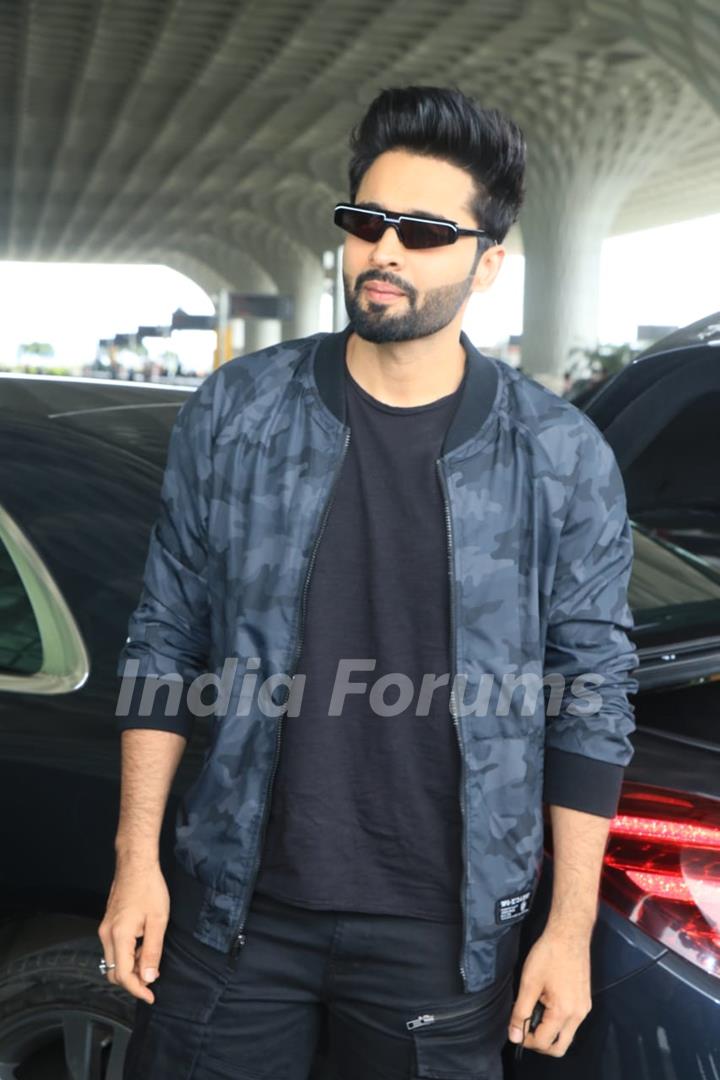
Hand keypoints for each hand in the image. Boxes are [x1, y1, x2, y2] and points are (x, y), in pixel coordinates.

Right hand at [97, 854, 169, 1003]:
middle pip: (114, 972)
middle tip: (153, 978)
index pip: (123, 975)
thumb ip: (153, 951)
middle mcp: (106, 935)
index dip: (137, 990)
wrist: (136, 864)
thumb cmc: (149, 888)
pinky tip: (143, 946)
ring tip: (151, 960)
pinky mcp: (108, 924)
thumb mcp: (158, 921)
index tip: (151, 996)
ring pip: (113, 961)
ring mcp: (105, 929)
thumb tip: (149, 978)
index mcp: (119, 936)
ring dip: (130, 967)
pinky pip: (114, 949)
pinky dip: (127, 955)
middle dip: (133, 981)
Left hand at [507, 927, 591, 1055]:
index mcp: (564, 1012)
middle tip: (525, 1028)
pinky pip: (572, 1022)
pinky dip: (557, 1022)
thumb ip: (520, 1012)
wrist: (569, 933)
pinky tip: (546, 1004)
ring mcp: (584, 1008)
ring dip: (549, 1032)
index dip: (526, 1040)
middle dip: (540, 1043)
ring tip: (534, 1012)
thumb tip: (514, 1036)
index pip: (544, 1042)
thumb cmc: (548, 954)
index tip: (516, 1027)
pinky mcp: (585, 1000)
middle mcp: (579, 1015)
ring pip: (566, 1035)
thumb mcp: (529, 983)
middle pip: (559, 1046)